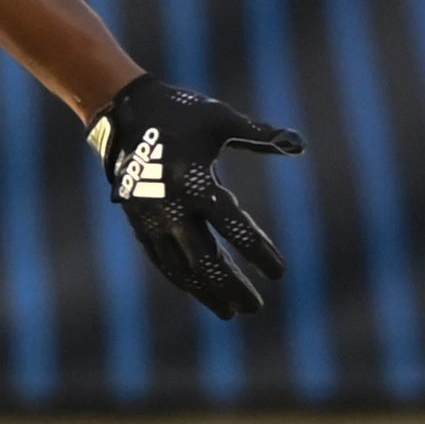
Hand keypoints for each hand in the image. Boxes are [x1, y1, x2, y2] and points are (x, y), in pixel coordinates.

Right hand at [88, 73, 304, 317]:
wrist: (125, 112)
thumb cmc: (181, 113)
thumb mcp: (221, 119)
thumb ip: (261, 135)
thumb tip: (300, 145)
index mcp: (197, 182)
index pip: (235, 227)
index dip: (259, 252)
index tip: (280, 272)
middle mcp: (172, 207)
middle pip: (206, 259)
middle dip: (232, 285)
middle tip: (256, 306)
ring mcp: (152, 219)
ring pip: (181, 266)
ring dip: (206, 291)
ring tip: (230, 312)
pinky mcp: (138, 223)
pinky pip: (161, 259)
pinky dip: (181, 278)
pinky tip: (198, 291)